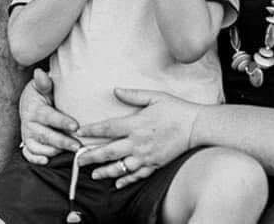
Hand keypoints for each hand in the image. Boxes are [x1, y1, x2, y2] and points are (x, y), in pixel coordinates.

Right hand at [19, 68, 80, 163]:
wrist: (28, 101)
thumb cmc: (41, 92)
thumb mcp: (42, 85)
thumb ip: (43, 82)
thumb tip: (40, 72)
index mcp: (35, 109)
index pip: (49, 117)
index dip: (62, 122)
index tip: (76, 126)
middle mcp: (29, 123)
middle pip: (46, 135)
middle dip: (62, 142)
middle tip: (78, 146)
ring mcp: (27, 135)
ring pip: (39, 147)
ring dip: (54, 151)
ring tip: (69, 153)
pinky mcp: (27, 143)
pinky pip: (29, 154)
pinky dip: (36, 159)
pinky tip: (47, 161)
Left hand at [77, 89, 199, 187]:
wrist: (196, 126)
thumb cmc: (175, 109)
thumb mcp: (154, 96)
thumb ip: (133, 95)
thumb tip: (115, 90)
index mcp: (135, 124)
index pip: (108, 128)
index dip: (92, 130)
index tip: (79, 132)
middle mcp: (138, 142)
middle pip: (109, 151)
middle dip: (91, 156)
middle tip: (77, 160)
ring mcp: (146, 156)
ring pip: (120, 167)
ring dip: (105, 172)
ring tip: (93, 175)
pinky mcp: (155, 165)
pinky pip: (137, 175)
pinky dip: (126, 180)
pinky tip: (117, 184)